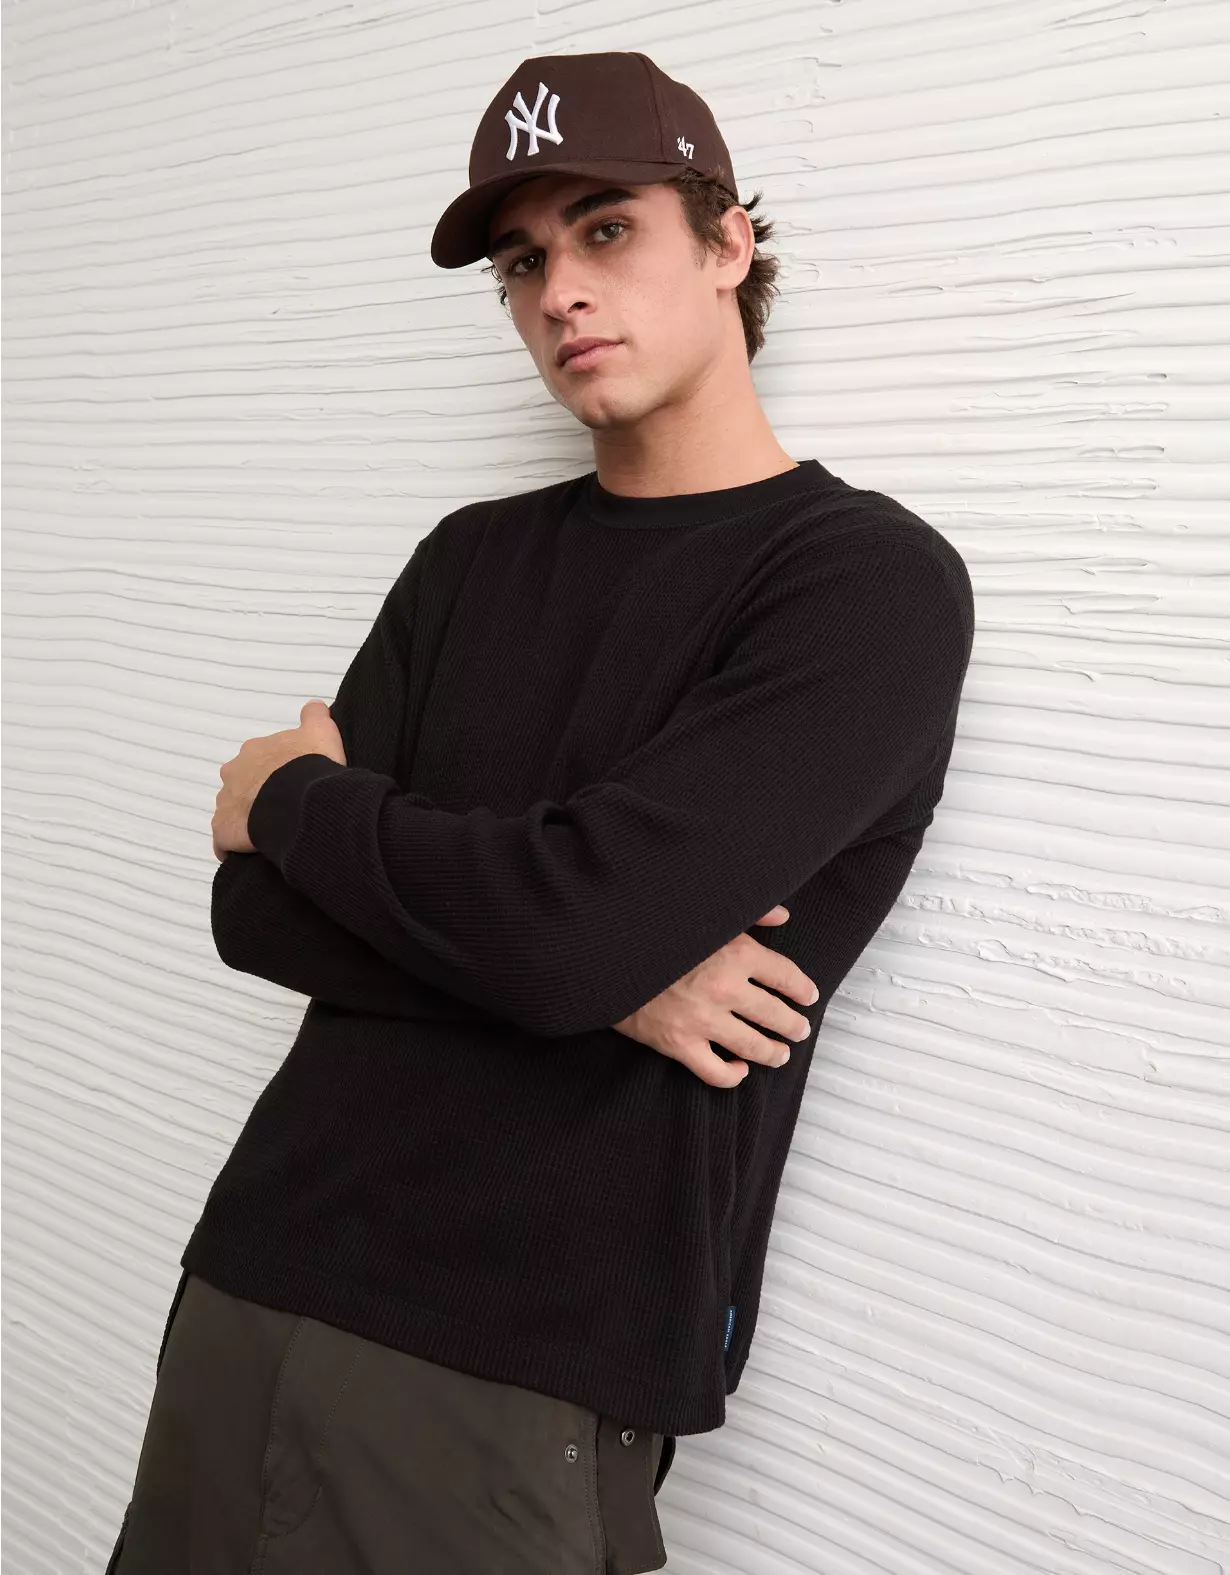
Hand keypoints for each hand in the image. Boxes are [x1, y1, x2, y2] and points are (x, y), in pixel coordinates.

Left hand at [211, 699, 345, 860]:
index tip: (292, 782)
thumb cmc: (310, 765)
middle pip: (241, 783)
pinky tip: (249, 853)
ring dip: (246, 819)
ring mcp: (226, 801)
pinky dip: (232, 846)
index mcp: (254, 750)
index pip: (260, 760)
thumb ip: (316, 716)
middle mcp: (233, 772)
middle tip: (282, 807)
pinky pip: (223, 841)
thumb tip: (316, 707)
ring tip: (270, 831)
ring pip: (231, 811)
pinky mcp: (223, 830)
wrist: (299, 800)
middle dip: (256, 794)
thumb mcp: (321, 731)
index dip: (276, 771)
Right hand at [612, 905, 819, 1087]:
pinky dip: (734, 1075)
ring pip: (754, 1048)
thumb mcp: (708, 914)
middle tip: (799, 1029)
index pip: (786, 976)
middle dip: (794, 1026)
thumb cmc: (657, 931)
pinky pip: (717, 1073)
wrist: (606, 954)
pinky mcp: (680, 1044)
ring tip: (779, 1054)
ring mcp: (703, 1020)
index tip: (808, 996)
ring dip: (774, 1054)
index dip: (802, 989)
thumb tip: (783, 916)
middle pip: (776, 1016)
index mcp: (736, 953)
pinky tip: (739, 1069)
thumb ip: (751, 914)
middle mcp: (725, 988)